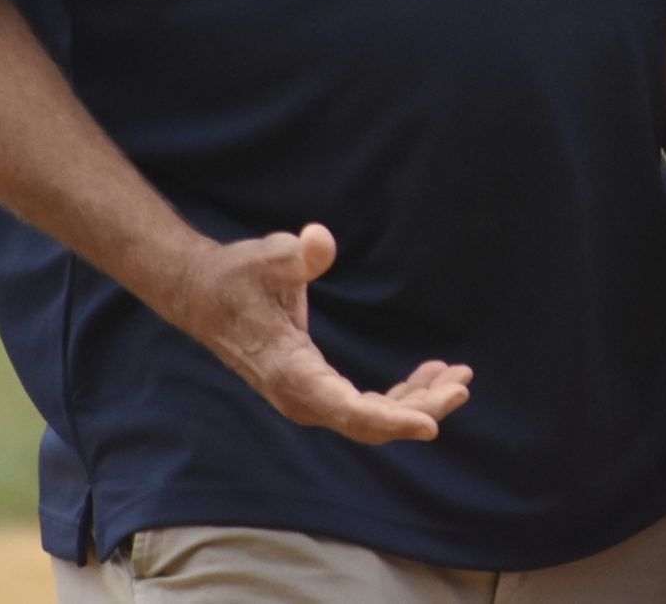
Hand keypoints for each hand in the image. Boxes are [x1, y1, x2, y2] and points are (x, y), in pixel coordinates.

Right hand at [163, 222, 472, 443]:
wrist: (203, 295)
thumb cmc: (238, 276)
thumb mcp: (269, 257)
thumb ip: (297, 254)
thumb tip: (320, 239)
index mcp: (290, 372)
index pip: (349, 411)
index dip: (392, 421)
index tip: (432, 426)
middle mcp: (299, 396)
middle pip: (369, 421)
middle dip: (419, 408)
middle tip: (462, 382)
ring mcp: (306, 396)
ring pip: (370, 417)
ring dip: (415, 402)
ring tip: (457, 376)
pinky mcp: (313, 388)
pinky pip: (363, 406)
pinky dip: (398, 396)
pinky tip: (427, 374)